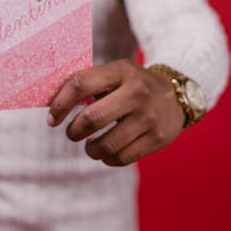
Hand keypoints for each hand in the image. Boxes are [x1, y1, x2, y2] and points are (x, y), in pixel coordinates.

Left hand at [47, 59, 184, 165]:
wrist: (177, 94)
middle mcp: (137, 92)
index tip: (52, 118)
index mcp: (121, 71)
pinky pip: (122, 158)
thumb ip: (89, 85)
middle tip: (72, 133)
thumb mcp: (116, 74)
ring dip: (90, 150)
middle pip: (91, 119)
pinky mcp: (158, 138)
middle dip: (74, 131)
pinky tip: (108, 152)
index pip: (80, 84)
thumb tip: (53, 107)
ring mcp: (149, 117)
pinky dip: (108, 159)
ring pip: (106, 145)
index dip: (60, 104)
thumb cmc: (132, 85)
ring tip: (91, 146)